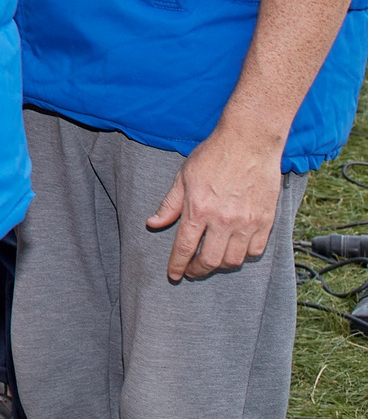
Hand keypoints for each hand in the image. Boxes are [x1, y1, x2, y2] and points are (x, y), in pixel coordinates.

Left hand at [147, 115, 286, 280]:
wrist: (250, 142)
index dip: (177, 266)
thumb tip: (153, 223)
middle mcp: (223, 220)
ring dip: (221, 265)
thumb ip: (169, 204)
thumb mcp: (183, 176)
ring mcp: (247, 222)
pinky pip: (256, 251)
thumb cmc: (214, 155)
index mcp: (198, 209)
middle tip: (192, 271)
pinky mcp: (266, 221)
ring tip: (213, 261)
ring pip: (234, 260)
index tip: (174, 276)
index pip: (185, 248)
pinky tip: (235, 250)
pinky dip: (244, 256)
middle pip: (210, 261)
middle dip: (198, 270)